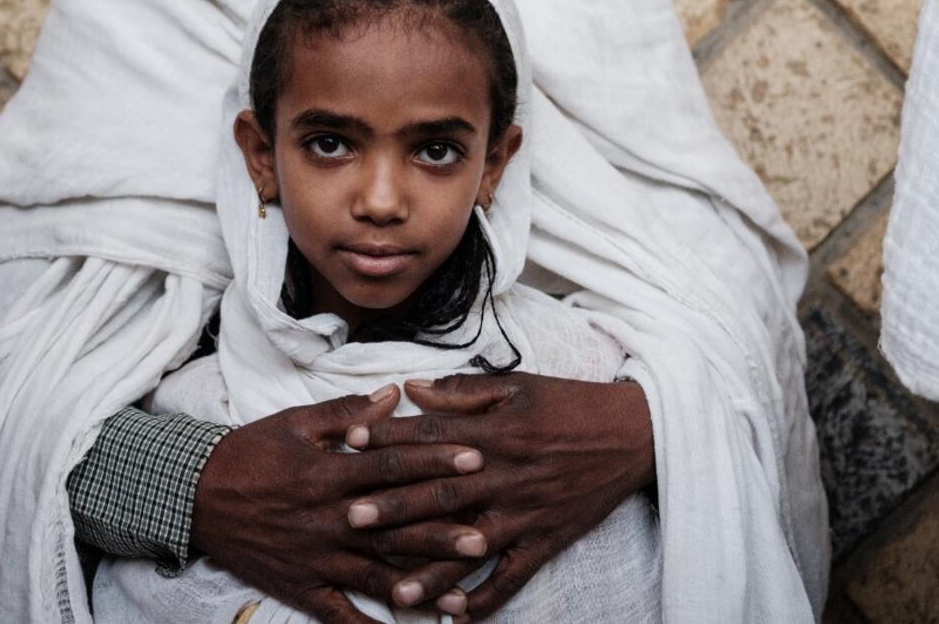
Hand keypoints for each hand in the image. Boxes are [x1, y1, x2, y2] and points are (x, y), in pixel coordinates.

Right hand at [190, 385, 488, 623]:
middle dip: (441, 532)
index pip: (391, 466)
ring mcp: (316, 557)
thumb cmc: (247, 454)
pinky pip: (340, 614)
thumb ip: (347, 412)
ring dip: (420, 586)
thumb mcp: (293, 423)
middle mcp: (328, 519)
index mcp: (328, 473)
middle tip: (487, 535)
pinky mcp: (302, 586)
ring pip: (376, 575)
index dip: (434, 462)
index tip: (475, 458)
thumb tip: (393, 394)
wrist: (192, 495)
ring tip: (460, 596)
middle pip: (393, 527)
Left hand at [344, 373, 654, 620]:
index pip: (431, 436)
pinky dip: (487, 598)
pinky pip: (513, 576)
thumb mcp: (517, 385)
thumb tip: (410, 388)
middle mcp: (504, 476)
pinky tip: (457, 615)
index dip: (388, 437)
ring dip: (432, 570)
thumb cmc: (572, 403)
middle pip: (440, 494)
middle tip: (351, 519)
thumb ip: (461, 390)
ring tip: (396, 591)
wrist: (637, 433)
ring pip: (470, 546)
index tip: (348, 442)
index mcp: (494, 433)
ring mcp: (525, 512)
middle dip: (394, 507)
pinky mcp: (546, 539)